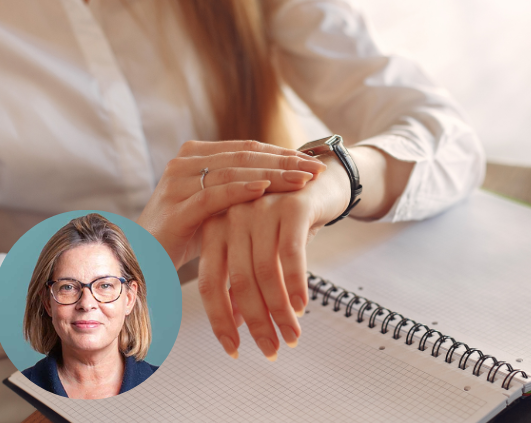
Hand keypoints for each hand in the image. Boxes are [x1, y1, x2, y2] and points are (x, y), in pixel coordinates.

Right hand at [138, 140, 325, 269]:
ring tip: (301, 180)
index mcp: (196, 156)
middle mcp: (185, 162)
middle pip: (244, 156)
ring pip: (233, 171)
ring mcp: (178, 183)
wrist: (144, 260)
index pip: (248, 149)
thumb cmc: (185, 234)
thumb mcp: (217, 206)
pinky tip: (266, 190)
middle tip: (316, 169)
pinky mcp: (176, 208)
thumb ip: (240, 188)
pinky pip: (213, 195)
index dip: (282, 154)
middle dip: (284, 162)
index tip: (314, 163)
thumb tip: (285, 179)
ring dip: (271, 174)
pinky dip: (241, 190)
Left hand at [197, 152, 350, 359]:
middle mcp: (233, 216)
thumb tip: (235, 322)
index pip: (209, 283)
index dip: (220, 320)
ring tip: (291, 334)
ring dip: (279, 311)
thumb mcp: (260, 249)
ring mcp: (260, 209)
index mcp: (215, 228)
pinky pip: (291, 254)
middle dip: (256, 322)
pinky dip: (296, 285)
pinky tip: (301, 306)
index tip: (233, 348)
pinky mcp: (291, 206)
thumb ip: (242, 280)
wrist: (321, 181)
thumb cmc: (286, 220)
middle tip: (271, 348)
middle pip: (237, 281)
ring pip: (265, 272)